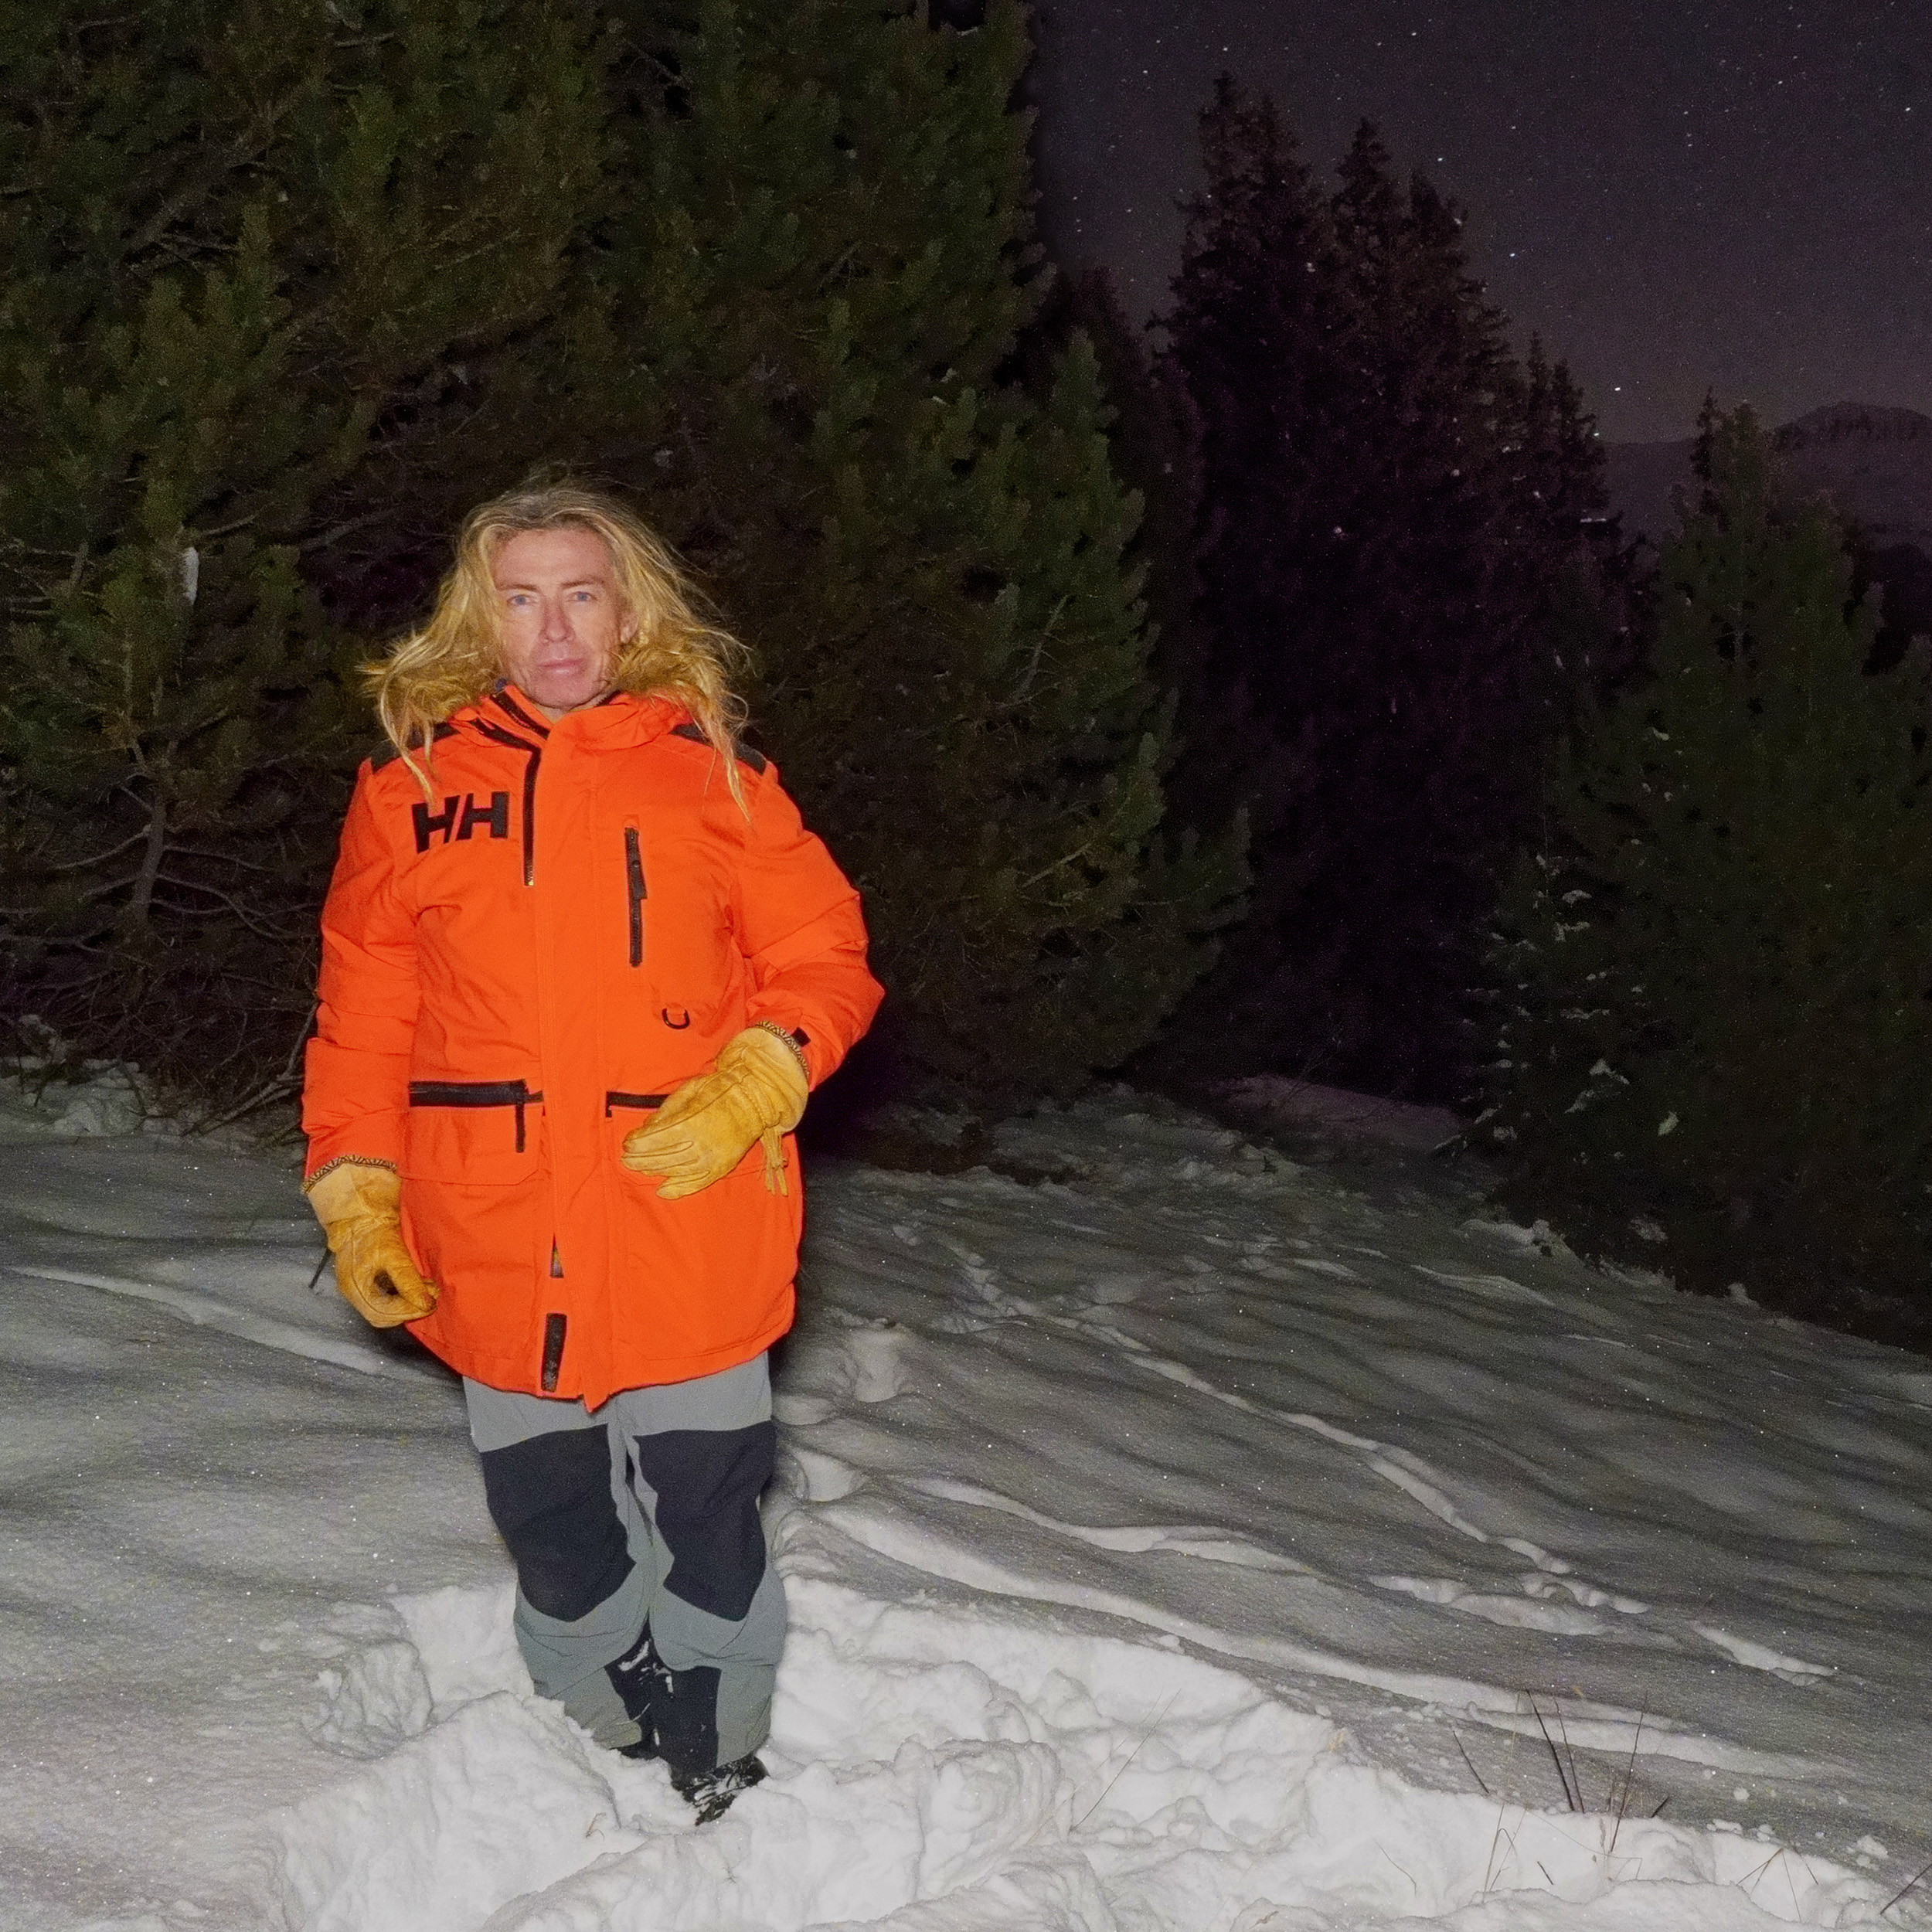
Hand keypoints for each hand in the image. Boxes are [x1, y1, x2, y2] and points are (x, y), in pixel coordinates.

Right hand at [303, 1161, 437, 1327]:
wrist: (360, 1208)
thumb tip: (425, 1304)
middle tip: (431, 1298)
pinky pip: (387, 1295)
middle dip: (409, 1310)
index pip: (382, 1314)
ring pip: (386, 1308)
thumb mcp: (393, 1253)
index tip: (429, 1304)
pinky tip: (419, 1285)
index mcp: (355, 1288)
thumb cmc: (372, 1228)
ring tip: (428, 1290)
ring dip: (408, 1303)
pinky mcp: (368, 1278)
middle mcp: (355, 1291)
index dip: (407, 1312)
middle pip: (383, 1315)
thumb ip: (408, 1281)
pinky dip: (404, 1294)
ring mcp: (360, 1285)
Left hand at [621, 1025, 808, 1199]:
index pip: (655, 1139)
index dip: (637, 1143)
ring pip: (675, 1171)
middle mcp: (700, 1144)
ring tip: (640, 1169)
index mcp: (690, 1122)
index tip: (626, 1142)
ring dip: (654, 1171)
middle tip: (625, 1159)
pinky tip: (662, 1190)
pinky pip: (697, 1183)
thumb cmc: (720, 1089)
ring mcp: (711, 1159)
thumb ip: (667, 1111)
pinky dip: (678, 1189)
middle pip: (661, 1157)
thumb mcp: (689, 1090)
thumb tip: (646, 1127)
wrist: (756, 1099)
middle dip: (640, 1159)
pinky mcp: (721, 1167)